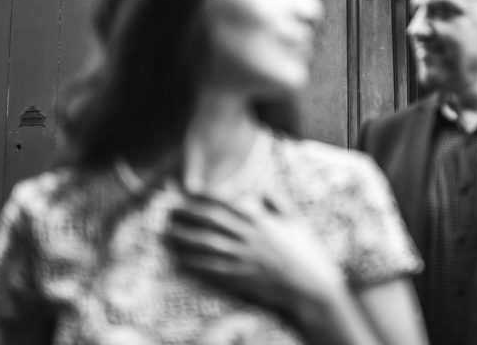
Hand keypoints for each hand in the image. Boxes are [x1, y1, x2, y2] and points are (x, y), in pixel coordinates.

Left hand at [165, 193, 344, 318]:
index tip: (187, 191)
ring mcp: (242, 258)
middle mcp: (248, 236)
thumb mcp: (297, 221)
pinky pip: (211, 269)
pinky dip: (194, 263)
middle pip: (210, 222)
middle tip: (168, 212)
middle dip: (187, 215)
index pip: (226, 203)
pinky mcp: (240, 278)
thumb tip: (264, 189)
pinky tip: (180, 260)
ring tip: (166, 234)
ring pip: (206, 244)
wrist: (310, 287)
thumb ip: (279, 202)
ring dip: (184, 238)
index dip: (204, 196)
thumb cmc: (306, 253)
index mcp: (260, 220)